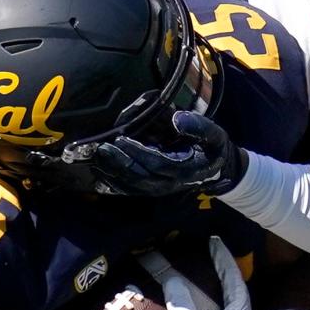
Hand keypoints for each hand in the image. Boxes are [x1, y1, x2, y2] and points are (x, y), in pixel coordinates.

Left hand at [82, 111, 245, 196]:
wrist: (214, 169)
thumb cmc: (211, 148)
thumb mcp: (213, 134)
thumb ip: (197, 126)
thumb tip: (176, 119)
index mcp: (185, 169)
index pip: (157, 163)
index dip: (137, 152)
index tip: (121, 139)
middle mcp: (170, 183)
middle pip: (139, 177)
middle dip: (118, 163)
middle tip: (101, 148)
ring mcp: (159, 189)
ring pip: (130, 186)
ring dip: (111, 173)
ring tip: (95, 157)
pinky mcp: (150, 190)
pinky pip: (128, 190)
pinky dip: (112, 182)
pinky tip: (99, 171)